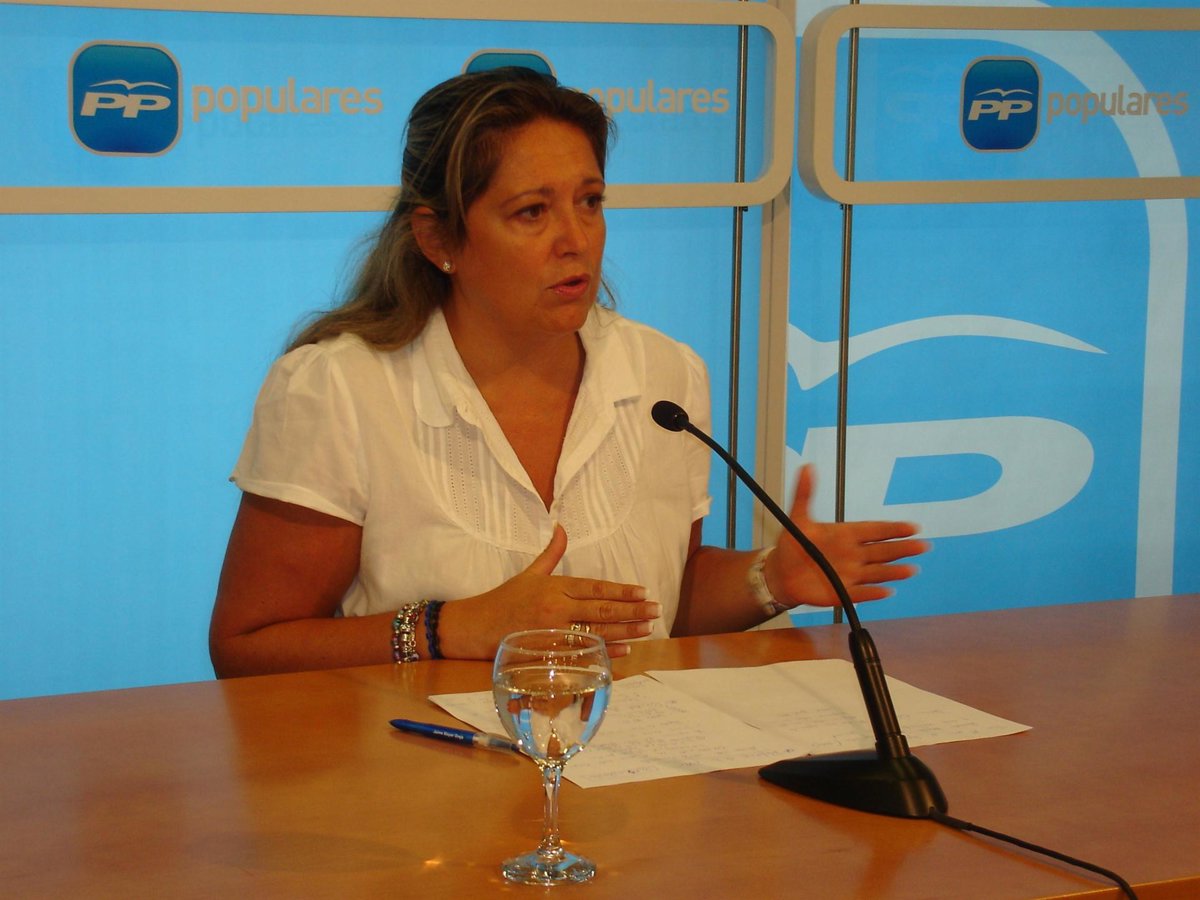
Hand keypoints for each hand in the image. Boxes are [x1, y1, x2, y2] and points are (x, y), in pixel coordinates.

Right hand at [437, 525, 660, 658]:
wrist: (475, 626)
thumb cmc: (504, 599)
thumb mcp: (529, 573)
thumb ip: (551, 553)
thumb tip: (562, 528)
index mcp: (555, 587)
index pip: (596, 587)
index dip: (622, 590)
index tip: (643, 592)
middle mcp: (557, 608)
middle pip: (602, 609)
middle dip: (633, 611)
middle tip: (656, 610)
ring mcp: (553, 632)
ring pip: (597, 632)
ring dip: (626, 631)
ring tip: (648, 629)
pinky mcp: (549, 652)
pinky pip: (583, 652)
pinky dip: (605, 652)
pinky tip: (625, 650)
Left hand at [765, 465, 928, 607]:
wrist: (782, 572)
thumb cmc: (794, 544)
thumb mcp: (798, 518)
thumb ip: (804, 493)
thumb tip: (807, 467)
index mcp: (847, 535)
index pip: (875, 530)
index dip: (893, 529)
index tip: (912, 527)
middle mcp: (853, 554)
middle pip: (882, 551)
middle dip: (902, 548)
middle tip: (923, 545)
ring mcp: (850, 574)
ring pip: (876, 572)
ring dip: (892, 571)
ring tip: (910, 569)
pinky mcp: (842, 592)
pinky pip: (860, 593)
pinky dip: (872, 593)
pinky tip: (886, 591)